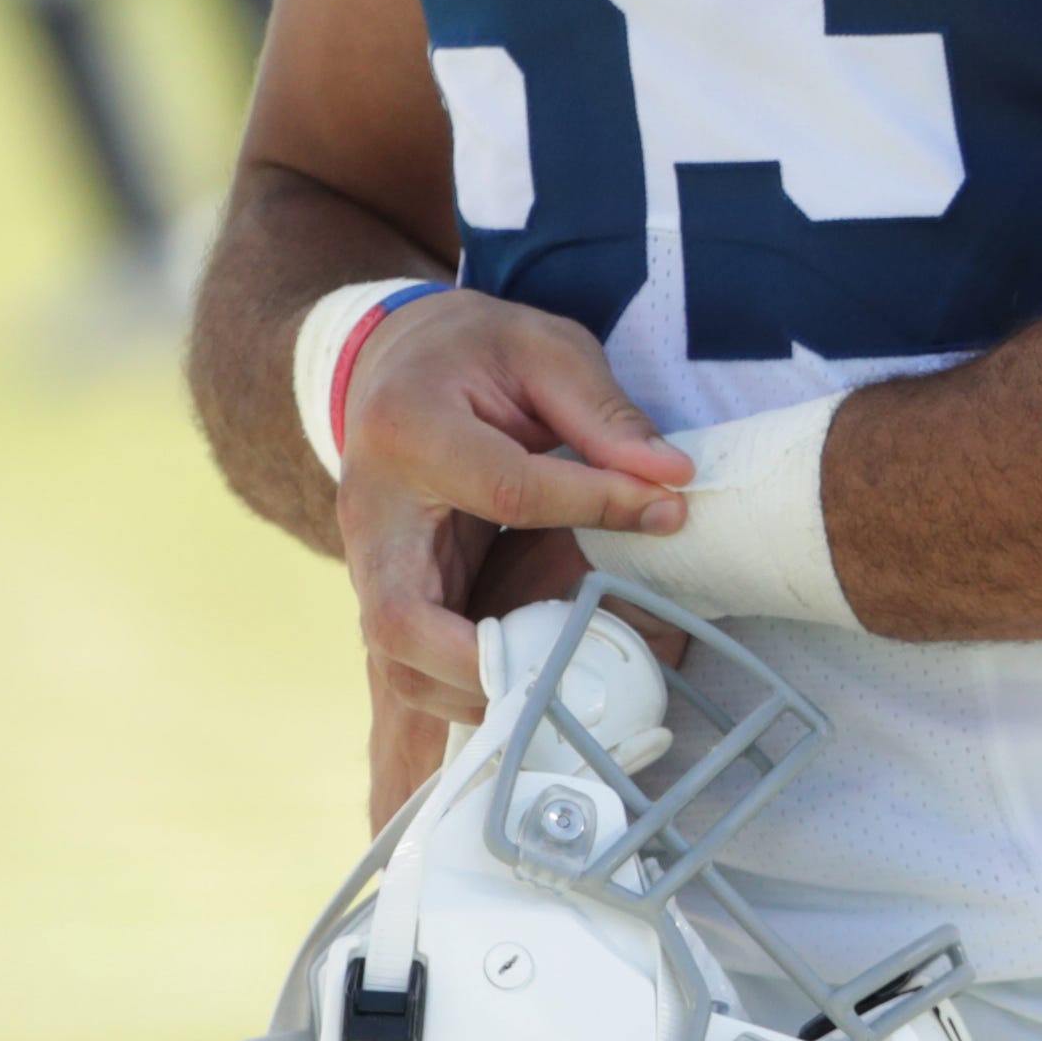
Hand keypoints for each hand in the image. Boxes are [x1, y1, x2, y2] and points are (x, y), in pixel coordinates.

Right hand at [337, 291, 691, 746]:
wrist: (396, 360)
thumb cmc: (477, 350)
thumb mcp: (546, 350)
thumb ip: (606, 414)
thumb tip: (674, 478)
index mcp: (410, 427)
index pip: (508, 489)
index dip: (595, 503)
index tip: (668, 508)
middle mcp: (369, 509)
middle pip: (399, 618)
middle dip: (484, 661)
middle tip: (578, 666)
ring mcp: (367, 556)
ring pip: (395, 657)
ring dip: (471, 690)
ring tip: (564, 689)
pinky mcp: (386, 584)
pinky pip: (410, 654)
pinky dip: (465, 683)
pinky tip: (534, 682)